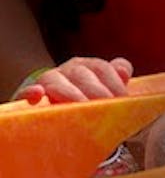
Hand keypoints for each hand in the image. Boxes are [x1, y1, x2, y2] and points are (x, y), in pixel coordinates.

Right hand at [15, 56, 132, 103]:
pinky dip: (31, 92)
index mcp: (89, 66)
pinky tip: (37, 95)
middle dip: (96, 92)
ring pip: (57, 82)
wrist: (51, 111)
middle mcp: (69, 69)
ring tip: (81, 108)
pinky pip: (26, 91)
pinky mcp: (27, 95)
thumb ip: (116, 80)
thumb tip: (125, 72)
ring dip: (70, 94)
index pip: (103, 68)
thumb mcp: (103, 90)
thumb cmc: (85, 102)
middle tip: (105, 110)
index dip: (114, 83)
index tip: (123, 100)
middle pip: (82, 75)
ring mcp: (47, 80)